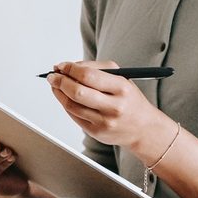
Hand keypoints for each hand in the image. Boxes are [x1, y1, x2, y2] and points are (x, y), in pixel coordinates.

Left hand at [47, 61, 169, 162]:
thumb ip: (96, 69)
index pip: (88, 76)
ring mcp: (105, 121)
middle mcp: (114, 106)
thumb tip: (67, 67)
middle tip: (52, 76)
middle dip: (60, 81)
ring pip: (71, 105)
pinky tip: (64, 97)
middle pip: (77, 92)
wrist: (144, 129)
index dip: (70, 69)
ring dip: (58, 92)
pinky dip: (65, 104)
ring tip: (55, 85)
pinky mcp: (96, 132)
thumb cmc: (129, 99)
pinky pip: (73, 115)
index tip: (61, 65)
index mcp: (122, 88)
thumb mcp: (122, 78)